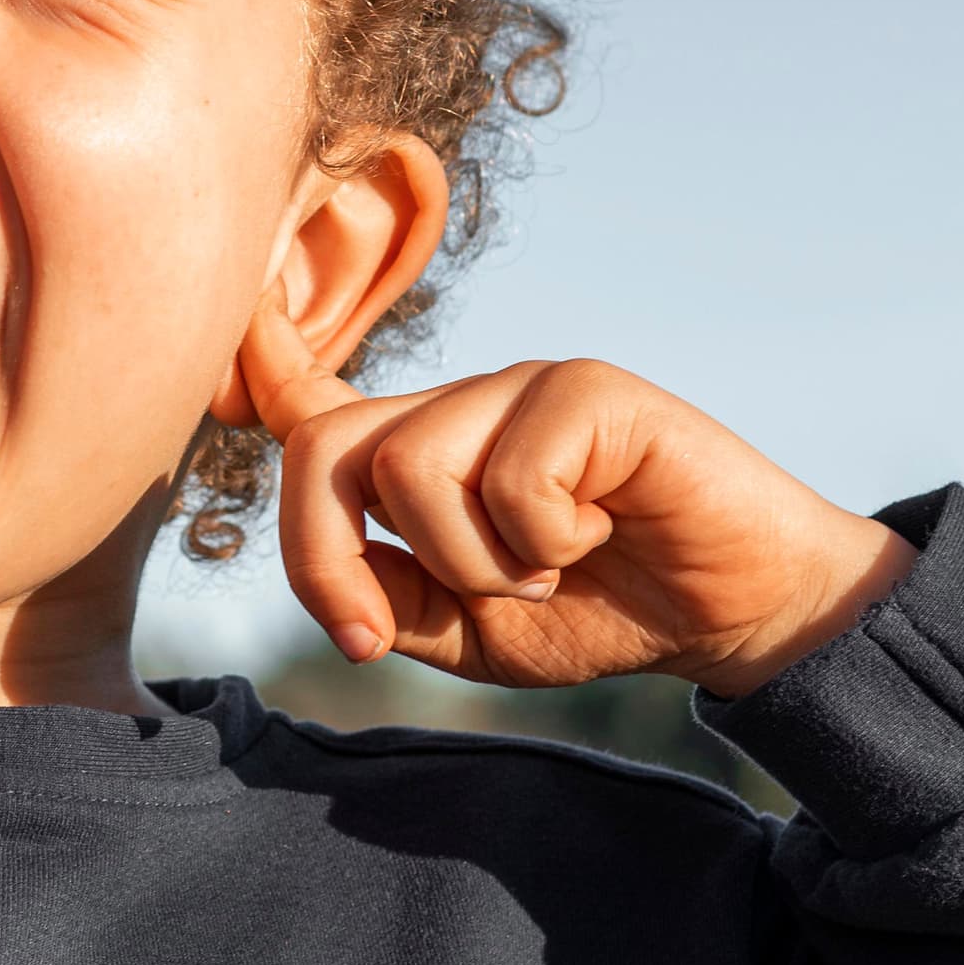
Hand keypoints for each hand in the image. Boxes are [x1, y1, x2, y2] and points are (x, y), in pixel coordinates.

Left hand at [239, 305, 913, 694]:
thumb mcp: (466, 634)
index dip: (258, 369)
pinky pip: (508, 474)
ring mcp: (521, 388)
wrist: (734, 614)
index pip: (312, 403)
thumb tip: (338, 591)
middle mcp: (459, 407)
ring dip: (472, 564)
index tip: (229, 331)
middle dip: (327, 556)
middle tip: (386, 628)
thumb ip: (388, 599)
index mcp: (421, 456)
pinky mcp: (588, 390)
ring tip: (543, 572)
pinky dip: (543, 537)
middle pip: (326, 447)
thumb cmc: (603, 614)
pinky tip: (597, 535)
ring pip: (410, 469)